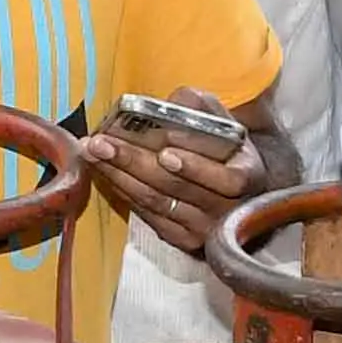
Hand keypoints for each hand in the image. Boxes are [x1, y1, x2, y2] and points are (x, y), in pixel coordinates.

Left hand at [81, 97, 260, 255]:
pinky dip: (124, 192)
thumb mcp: (223, 123)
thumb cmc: (224, 149)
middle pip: (177, 187)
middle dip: (134, 161)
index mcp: (248, 176)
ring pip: (157, 201)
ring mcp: (205, 230)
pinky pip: (149, 216)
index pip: (227, 179)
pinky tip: (105, 173)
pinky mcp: (184, 241)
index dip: (196, 167)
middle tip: (100, 142)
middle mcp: (229, 210)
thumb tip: (171, 101)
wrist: (233, 189)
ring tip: (92, 152)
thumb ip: (201, 108)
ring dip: (119, 175)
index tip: (165, 152)